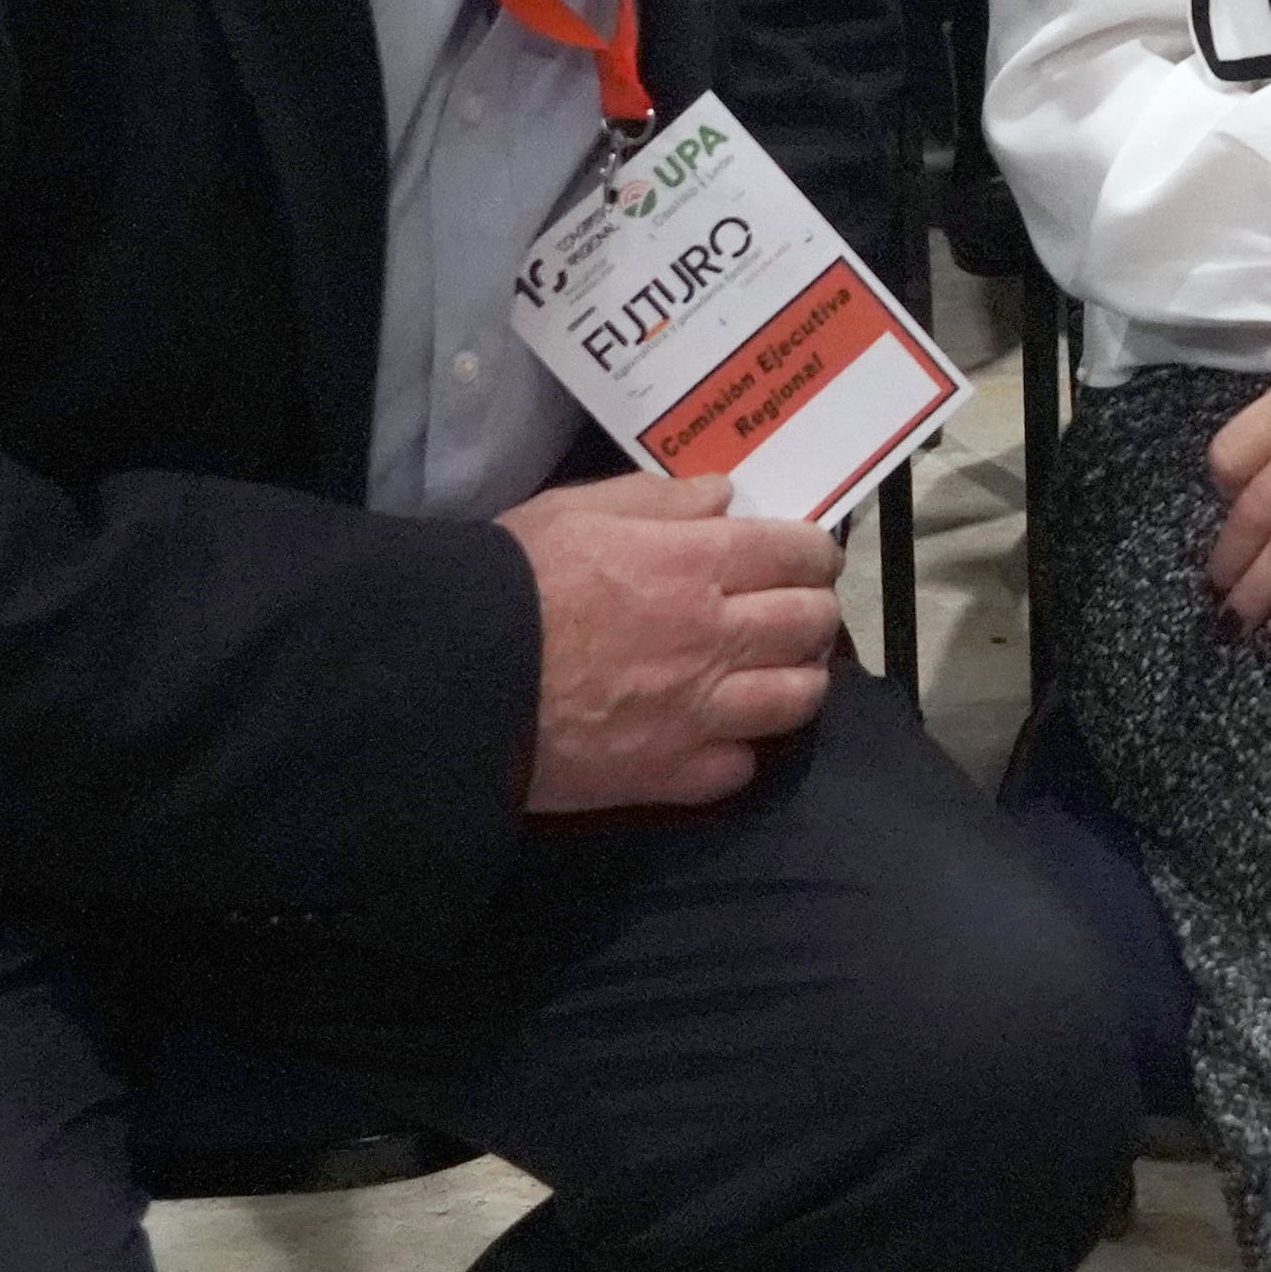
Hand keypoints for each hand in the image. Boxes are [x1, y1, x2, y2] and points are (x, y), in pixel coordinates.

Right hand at [498, 474, 845, 813]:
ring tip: (773, 670)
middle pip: (812, 624)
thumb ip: (661, 500)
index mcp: (696, 565)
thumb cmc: (511, 582)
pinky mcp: (668, 775)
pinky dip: (738, 750)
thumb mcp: (577, 511)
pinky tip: (717, 734)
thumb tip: (724, 496)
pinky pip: (739, 767)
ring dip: (797, 679)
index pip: (799, 552)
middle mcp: (714, 638)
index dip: (815, 551)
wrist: (454, 679)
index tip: (809, 555)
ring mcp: (698, 713)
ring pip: (798, 699)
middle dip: (814, 609)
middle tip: (794, 609)